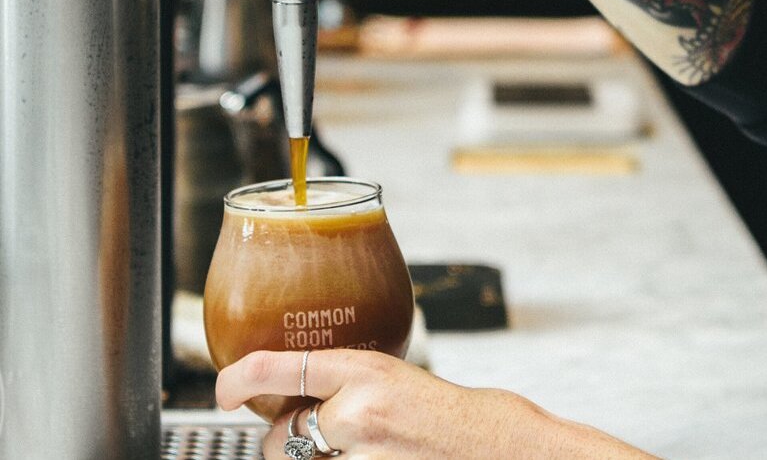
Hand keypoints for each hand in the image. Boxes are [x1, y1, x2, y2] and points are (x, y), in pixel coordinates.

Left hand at [216, 349, 538, 458]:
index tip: (222, 390)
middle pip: (280, 435)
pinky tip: (371, 459)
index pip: (280, 366)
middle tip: (322, 440)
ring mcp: (363, 456)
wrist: (493, 445)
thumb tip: (295, 402)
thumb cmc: (447, 416)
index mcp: (367, 370)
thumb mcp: (396, 380)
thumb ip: (347, 386)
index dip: (237, 379)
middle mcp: (359, 412)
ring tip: (358, 452)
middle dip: (288, 442)